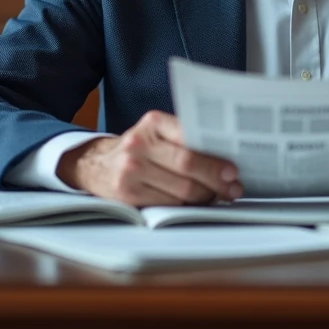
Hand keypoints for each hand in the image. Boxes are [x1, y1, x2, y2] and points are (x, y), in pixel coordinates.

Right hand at [56, 110, 241, 205]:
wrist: (95, 164)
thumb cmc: (138, 149)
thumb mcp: (156, 134)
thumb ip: (184, 139)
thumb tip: (223, 159)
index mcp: (153, 123)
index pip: (190, 138)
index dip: (214, 157)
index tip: (233, 169)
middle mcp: (139, 144)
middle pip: (187, 165)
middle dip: (215, 180)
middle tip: (233, 188)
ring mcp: (131, 170)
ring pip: (181, 189)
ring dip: (205, 196)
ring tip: (219, 196)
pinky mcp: (128, 194)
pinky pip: (168, 204)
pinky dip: (187, 206)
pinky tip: (196, 203)